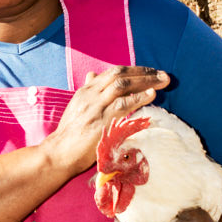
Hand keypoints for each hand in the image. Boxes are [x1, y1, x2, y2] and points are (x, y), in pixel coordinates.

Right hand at [40, 66, 168, 175]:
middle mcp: (91, 94)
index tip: (150, 71)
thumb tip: (92, 74)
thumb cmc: (70, 133)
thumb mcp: (76, 106)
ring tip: (163, 81)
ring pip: (122, 85)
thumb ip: (88, 90)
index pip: (113, 72)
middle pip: (120, 74)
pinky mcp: (101, 120)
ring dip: (146, 81)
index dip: (134, 70)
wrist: (59, 152)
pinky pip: (123, 104)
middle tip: (162, 74)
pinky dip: (139, 97)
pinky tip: (152, 94)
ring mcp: (96, 106)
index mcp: (86, 90)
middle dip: (143, 72)